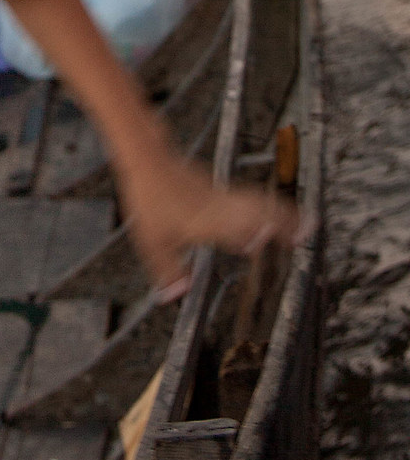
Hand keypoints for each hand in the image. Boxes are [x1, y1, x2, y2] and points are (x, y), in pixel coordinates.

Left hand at [118, 149, 303, 304]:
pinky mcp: (224, 190)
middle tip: (308, 233)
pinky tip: (278, 210)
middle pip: (258, 212)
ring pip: (260, 202)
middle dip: (284, 222)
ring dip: (284, 212)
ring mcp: (224, 197)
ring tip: (306, 222)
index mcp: (206, 222)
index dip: (257, 234)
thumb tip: (176, 296)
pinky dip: (271, 204)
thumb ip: (167, 271)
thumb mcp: (152, 242)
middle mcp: (220, 208)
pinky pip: (254, 197)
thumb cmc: (151, 200)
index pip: (238, 228)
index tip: (279, 240)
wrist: (150, 162)